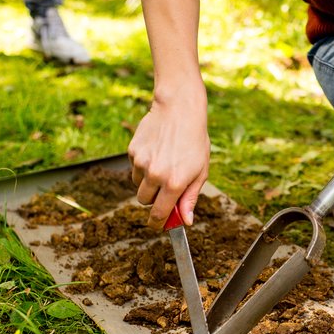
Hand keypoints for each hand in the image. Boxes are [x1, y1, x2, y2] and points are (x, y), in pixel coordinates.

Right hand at [128, 91, 208, 228]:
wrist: (180, 110)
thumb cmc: (195, 141)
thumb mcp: (201, 171)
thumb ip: (190, 198)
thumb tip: (186, 221)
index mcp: (175, 183)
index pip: (159, 214)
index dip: (157, 222)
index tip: (158, 224)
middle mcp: (155, 175)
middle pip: (144, 201)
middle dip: (154, 198)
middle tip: (166, 186)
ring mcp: (142, 163)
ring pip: (138, 184)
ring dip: (148, 181)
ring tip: (164, 163)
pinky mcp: (132, 151)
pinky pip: (134, 167)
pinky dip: (143, 164)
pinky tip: (157, 151)